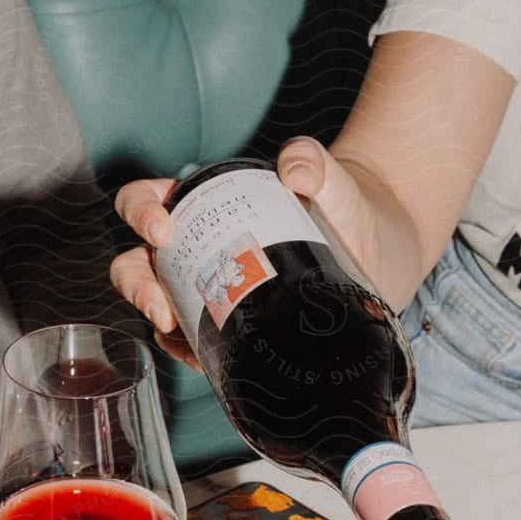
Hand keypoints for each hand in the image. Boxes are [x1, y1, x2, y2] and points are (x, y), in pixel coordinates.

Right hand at [109, 140, 382, 359]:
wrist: (382, 251)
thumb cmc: (349, 208)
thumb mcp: (333, 182)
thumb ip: (315, 162)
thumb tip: (293, 166)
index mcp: (205, 203)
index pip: (148, 200)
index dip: (141, 212)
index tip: (163, 231)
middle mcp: (198, 248)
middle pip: (140, 262)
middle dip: (138, 283)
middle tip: (161, 304)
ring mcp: (212, 290)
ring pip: (160, 305)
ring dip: (157, 322)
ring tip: (177, 333)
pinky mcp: (234, 328)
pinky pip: (195, 343)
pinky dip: (188, 351)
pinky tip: (200, 357)